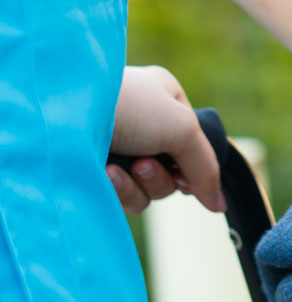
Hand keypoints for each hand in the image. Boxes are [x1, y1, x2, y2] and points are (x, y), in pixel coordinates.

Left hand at [107, 65, 224, 214]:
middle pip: (173, 170)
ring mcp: (118, 147)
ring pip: (149, 187)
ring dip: (140, 183)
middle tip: (145, 164)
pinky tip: (104, 174)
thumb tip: (218, 204)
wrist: (63, 116)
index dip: (193, 162)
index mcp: (164, 97)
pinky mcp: (96, 171)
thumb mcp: (182, 127)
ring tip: (121, 168)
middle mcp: (142, 122)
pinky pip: (123, 196)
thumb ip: (205, 167)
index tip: (187, 172)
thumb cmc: (128, 107)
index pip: (193, 140)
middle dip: (161, 175)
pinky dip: (119, 189)